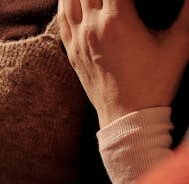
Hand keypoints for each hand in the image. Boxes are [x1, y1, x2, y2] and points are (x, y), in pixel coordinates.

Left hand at [59, 0, 188, 127]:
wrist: (128, 118)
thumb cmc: (155, 82)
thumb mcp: (179, 44)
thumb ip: (188, 12)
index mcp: (118, 20)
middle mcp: (92, 27)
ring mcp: (78, 41)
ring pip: (68, 1)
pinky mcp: (72, 53)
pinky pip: (62, 21)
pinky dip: (66, 5)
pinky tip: (72, 0)